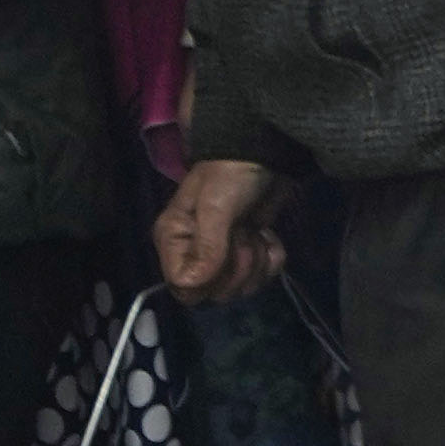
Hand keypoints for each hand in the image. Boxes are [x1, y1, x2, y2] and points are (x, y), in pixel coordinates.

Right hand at [150, 155, 283, 299]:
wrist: (264, 153)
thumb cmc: (231, 174)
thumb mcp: (215, 206)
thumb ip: (207, 247)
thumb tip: (193, 285)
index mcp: (173, 241)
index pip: (183, 287)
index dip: (208, 280)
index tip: (223, 253)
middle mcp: (193, 252)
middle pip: (215, 292)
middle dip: (238, 266)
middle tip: (242, 234)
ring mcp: (223, 255)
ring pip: (241, 287)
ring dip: (256, 260)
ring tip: (254, 230)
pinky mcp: (249, 252)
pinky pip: (263, 276)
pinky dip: (271, 257)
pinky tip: (267, 235)